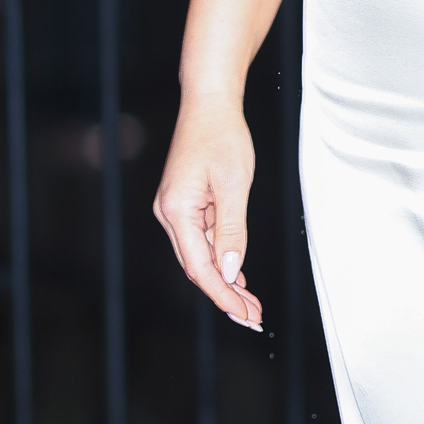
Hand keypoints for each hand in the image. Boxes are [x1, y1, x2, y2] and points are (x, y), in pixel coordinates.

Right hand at [153, 95, 263, 328]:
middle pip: (197, 268)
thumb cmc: (222, 138)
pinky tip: (237, 278)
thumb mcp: (234, 185)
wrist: (209, 105)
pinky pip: (202, 241)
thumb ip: (231, 231)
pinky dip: (221, 260)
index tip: (245, 315)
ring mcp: (175, 210)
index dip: (223, 295)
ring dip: (225, 281)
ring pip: (200, 257)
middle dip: (226, 295)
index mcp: (176, 211)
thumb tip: (229, 272)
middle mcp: (169, 214)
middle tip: (254, 319)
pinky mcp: (185, 204)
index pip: (200, 268)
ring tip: (252, 304)